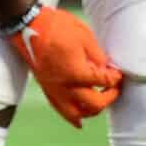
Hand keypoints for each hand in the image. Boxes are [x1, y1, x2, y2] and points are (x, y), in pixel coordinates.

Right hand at [3, 3, 122, 126]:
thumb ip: (97, 56)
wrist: (27, 26)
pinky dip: (73, 117)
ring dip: (92, 111)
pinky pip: (61, 110)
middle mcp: (66, 87)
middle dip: (109, 98)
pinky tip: (80, 119)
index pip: (104, 82)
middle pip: (95, 105)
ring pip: (77, 114)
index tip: (118, 73)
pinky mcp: (46, 90)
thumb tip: (107, 68)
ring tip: (99, 101)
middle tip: (114, 88)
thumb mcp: (84, 36)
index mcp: (77, 73)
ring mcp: (54, 91)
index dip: (115, 78)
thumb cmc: (56, 26)